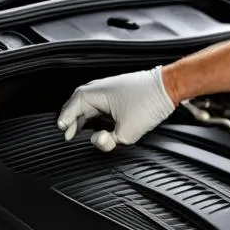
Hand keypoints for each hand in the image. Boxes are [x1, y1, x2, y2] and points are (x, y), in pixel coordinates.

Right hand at [57, 66, 175, 151]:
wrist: (168, 88)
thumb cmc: (149, 103)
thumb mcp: (127, 132)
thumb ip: (107, 141)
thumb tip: (97, 141)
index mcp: (95, 94)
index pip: (72, 106)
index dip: (65, 119)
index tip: (61, 129)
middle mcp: (99, 88)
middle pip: (78, 104)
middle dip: (71, 119)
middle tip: (67, 133)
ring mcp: (109, 89)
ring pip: (89, 104)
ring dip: (82, 117)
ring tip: (77, 130)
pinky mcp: (119, 92)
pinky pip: (100, 103)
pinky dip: (94, 114)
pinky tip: (96, 123)